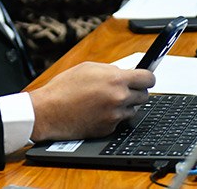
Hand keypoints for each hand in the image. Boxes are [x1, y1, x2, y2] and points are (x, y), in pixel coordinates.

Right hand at [28, 62, 154, 140]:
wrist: (49, 111)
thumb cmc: (65, 87)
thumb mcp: (88, 68)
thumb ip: (111, 70)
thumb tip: (125, 73)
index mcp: (116, 79)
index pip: (148, 78)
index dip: (148, 78)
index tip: (146, 78)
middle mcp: (119, 98)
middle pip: (144, 96)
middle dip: (136, 91)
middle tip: (125, 89)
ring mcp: (115, 115)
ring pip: (133, 109)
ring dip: (125, 105)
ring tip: (106, 100)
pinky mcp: (109, 129)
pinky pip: (119, 121)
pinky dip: (113, 116)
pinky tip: (98, 111)